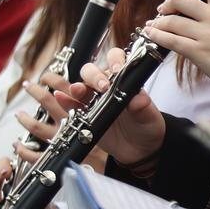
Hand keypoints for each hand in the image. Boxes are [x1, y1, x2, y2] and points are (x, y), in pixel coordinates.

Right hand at [53, 49, 165, 166]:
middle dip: (94, 75)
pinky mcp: (83, 115)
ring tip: (77, 90)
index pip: (115, 60)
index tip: (117, 69)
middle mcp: (106, 87)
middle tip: (102, 87)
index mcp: (123, 80)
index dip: (114, 60)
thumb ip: (143, 106)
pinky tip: (60, 97)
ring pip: (79, 86)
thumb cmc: (146, 126)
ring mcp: (93, 100)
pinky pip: (71, 106)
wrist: (139, 149)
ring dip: (76, 87)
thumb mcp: (149, 116)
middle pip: (92, 71)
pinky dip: (64, 101)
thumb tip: (137, 99)